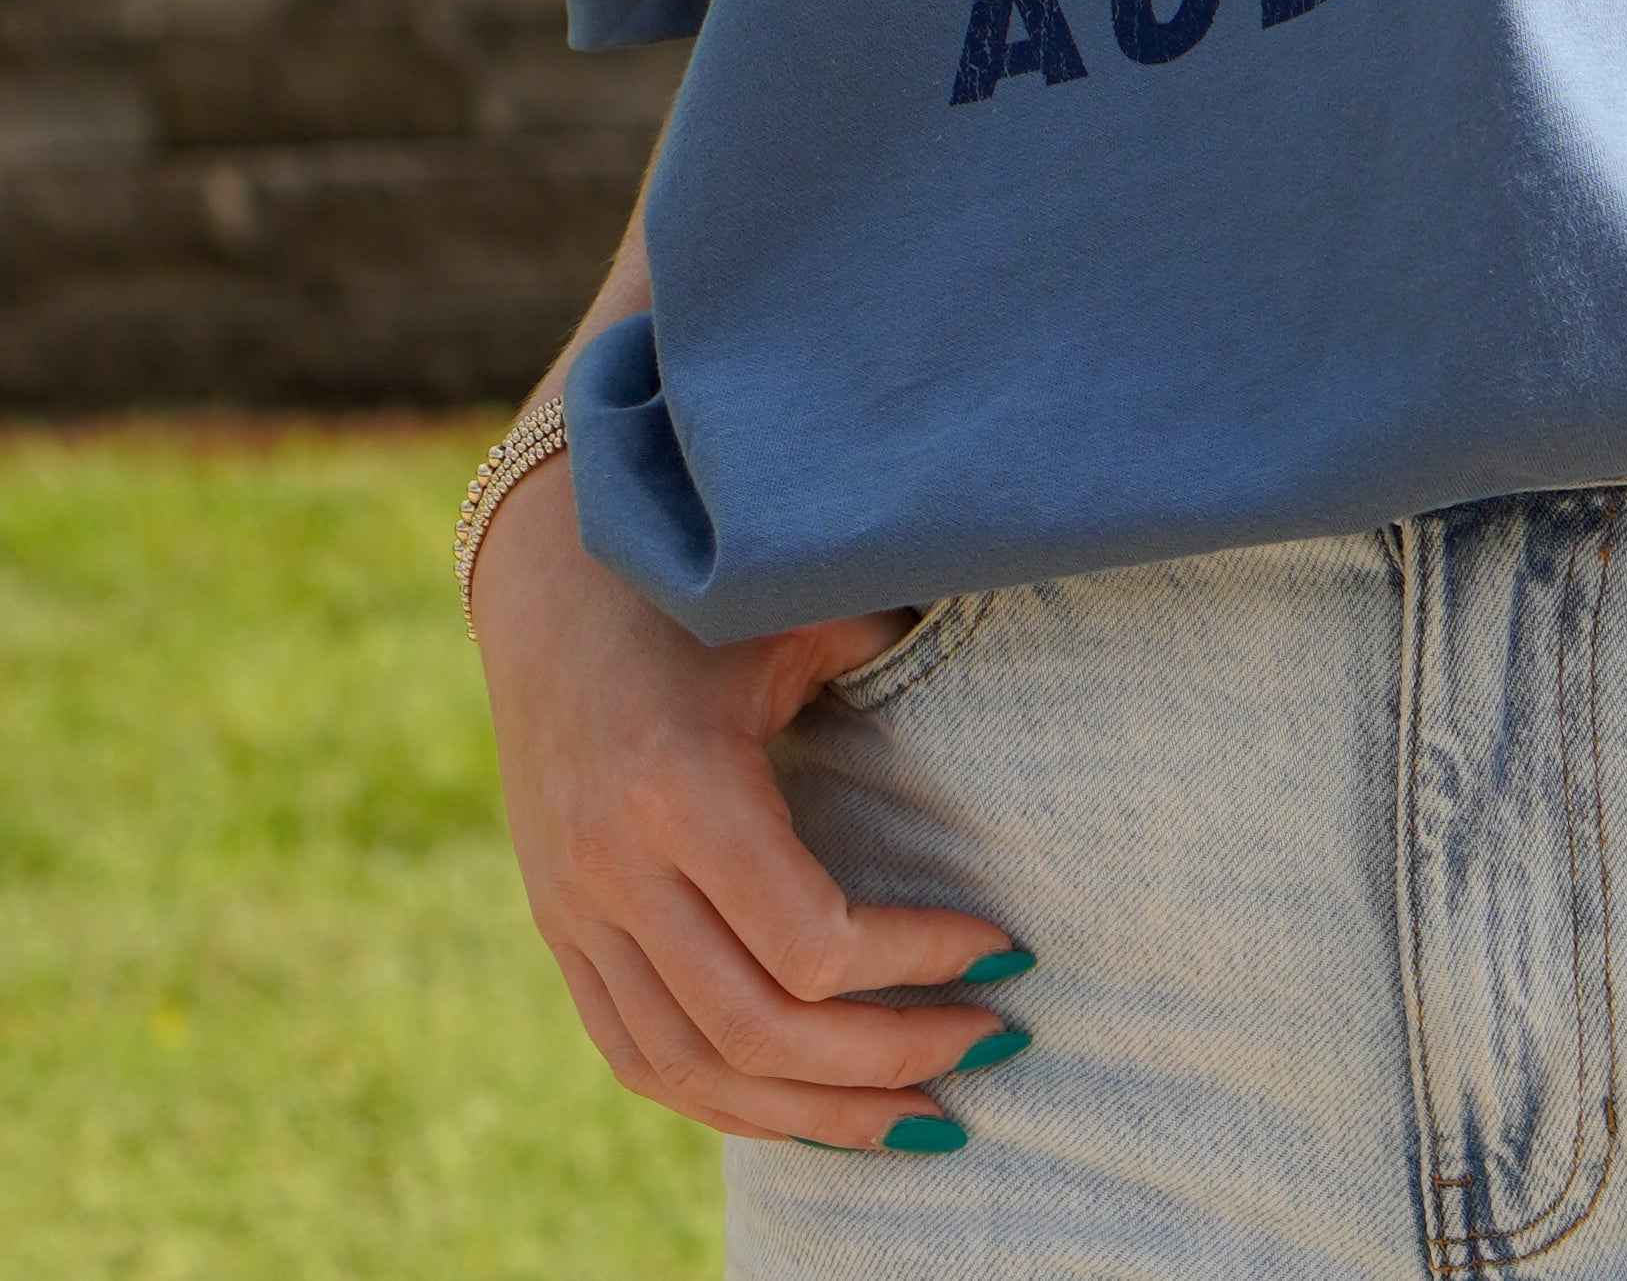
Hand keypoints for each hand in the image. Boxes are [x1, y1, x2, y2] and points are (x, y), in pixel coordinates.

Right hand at [473, 453, 1021, 1149]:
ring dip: (816, 1114)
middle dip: (887, 1061)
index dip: (918, 965)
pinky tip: (811, 1107)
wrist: (548, 577)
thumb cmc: (695, 587)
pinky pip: (640, 1058)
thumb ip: (890, 654)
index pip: (812, 945)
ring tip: (920, 1121)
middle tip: (989, 1048)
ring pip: (695, 1070)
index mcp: (679, 790)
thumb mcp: (794, 611)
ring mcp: (576, 912)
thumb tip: (1002, 698)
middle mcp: (615, 870)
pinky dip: (730, 1102)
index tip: (1005, 950)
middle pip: (759, 1031)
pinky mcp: (561, 931)